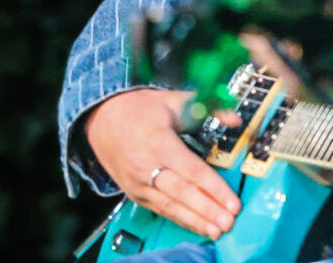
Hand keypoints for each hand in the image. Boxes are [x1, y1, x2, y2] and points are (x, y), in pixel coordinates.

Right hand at [83, 88, 239, 238]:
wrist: (98, 117)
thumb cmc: (135, 108)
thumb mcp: (170, 100)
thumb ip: (205, 107)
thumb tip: (235, 118)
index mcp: (158, 141)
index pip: (192, 170)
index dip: (214, 188)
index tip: (233, 202)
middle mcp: (145, 164)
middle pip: (182, 192)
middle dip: (208, 210)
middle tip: (229, 222)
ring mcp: (137, 181)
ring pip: (170, 206)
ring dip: (195, 221)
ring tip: (217, 231)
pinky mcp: (133, 191)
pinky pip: (159, 209)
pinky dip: (180, 219)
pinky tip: (197, 226)